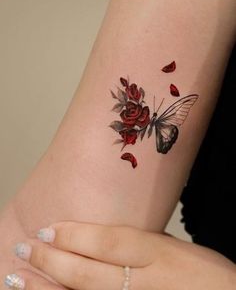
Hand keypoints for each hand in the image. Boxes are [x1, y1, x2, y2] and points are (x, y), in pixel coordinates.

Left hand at [5, 221, 235, 289]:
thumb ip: (140, 244)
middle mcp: (145, 283)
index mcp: (158, 255)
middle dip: (50, 260)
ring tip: (16, 278)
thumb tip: (100, 240)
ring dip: (46, 289)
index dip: (72, 236)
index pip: (107, 242)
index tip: (45, 228)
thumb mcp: (176, 248)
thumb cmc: (205, 274)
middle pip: (88, 273)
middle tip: (21, 249)